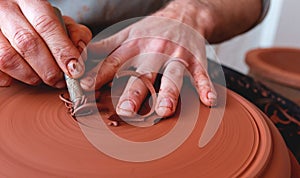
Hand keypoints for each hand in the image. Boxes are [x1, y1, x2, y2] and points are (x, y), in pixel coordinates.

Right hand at [0, 0, 90, 86]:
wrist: (10, 17)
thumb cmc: (39, 22)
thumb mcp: (60, 21)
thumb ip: (75, 34)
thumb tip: (80, 54)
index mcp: (29, 1)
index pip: (47, 25)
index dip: (62, 50)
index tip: (74, 70)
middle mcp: (5, 9)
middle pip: (28, 43)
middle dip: (48, 69)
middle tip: (59, 80)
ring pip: (8, 58)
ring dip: (29, 76)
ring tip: (41, 79)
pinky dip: (9, 79)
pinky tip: (20, 77)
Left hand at [80, 2, 216, 117]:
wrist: (185, 14)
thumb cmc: (152, 29)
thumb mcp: (126, 34)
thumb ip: (104, 48)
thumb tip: (79, 60)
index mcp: (135, 47)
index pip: (114, 62)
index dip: (99, 74)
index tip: (86, 88)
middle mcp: (155, 52)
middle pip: (143, 74)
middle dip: (133, 92)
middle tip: (125, 110)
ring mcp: (177, 56)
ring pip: (172, 76)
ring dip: (168, 93)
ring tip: (164, 111)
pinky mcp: (196, 60)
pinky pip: (202, 74)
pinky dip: (206, 87)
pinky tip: (209, 102)